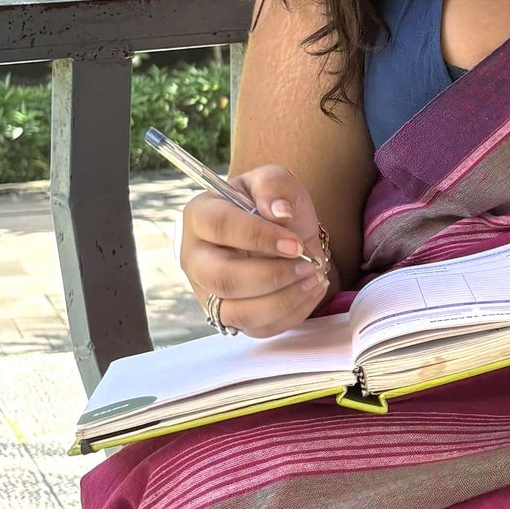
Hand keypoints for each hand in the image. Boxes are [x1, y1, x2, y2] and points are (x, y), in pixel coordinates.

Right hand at [178, 165, 332, 337]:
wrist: (280, 235)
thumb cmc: (270, 206)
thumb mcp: (275, 181)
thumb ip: (275, 186)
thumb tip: (278, 211)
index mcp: (199, 216)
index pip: (220, 227)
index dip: (259, 237)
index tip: (295, 243)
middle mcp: (195, 258)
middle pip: (223, 279)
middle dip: (272, 276)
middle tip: (308, 264)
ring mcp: (209, 293)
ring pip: (239, 312)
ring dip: (283, 300)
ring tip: (314, 278)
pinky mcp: (230, 318)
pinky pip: (259, 328)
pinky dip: (291, 313)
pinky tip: (310, 291)